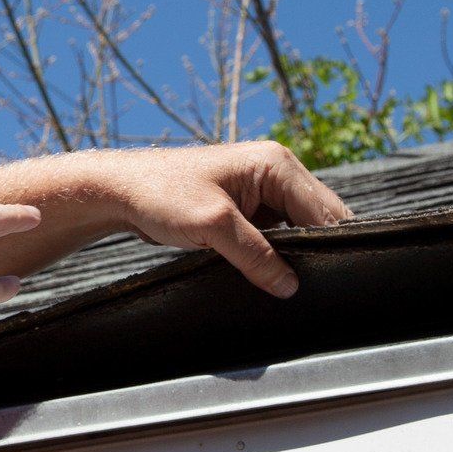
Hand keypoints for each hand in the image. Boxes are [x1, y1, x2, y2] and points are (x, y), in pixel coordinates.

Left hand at [0, 142, 352, 297]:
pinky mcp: (251, 206)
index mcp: (277, 164)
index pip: (327, 211)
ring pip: (300, 228)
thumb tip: (290, 287)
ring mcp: (265, 189)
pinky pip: (279, 233)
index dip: (332, 245)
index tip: (333, 279)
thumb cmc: (160, 194)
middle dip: (316, 250)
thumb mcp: (213, 227)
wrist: (119, 191)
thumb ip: (257, 256)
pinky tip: (274, 273)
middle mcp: (277, 171)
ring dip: (296, 253)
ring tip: (293, 280)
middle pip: (319, 219)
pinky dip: (278, 253)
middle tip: (315, 284)